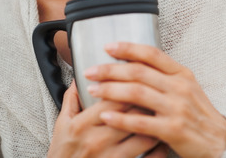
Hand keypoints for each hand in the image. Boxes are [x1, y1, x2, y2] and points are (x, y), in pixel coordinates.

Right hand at [48, 81, 164, 157]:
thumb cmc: (63, 153)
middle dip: (149, 102)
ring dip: (157, 124)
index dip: (132, 86)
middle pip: (133, 114)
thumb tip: (80, 76)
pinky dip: (159, 149)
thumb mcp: (62, 125)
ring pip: (145, 136)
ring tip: (163, 116)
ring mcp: (109, 157)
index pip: (114, 98)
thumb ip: (72, 98)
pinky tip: (163, 140)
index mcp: (82, 124)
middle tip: (160, 94)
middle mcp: (97, 140)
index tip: (143, 80)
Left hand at [84, 42, 225, 157]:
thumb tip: (135, 64)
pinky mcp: (173, 129)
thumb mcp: (187, 87)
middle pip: (139, 72)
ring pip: (137, 93)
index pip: (152, 54)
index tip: (108, 46)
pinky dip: (120, 118)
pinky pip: (140, 121)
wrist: (219, 139)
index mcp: (182, 74)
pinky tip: (106, 115)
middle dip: (111, 70)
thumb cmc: (198, 112)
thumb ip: (165, 75)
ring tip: (93, 89)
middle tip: (91, 71)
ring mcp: (177, 108)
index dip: (128, 48)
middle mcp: (180, 87)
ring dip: (111, 90)